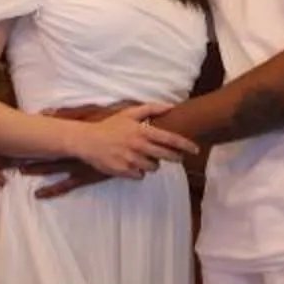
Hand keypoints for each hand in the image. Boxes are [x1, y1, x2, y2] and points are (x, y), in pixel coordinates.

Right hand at [74, 105, 199, 179]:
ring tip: (143, 157)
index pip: (170, 140)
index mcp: (142, 132)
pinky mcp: (123, 172)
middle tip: (177, 157)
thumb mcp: (129, 113)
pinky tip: (131, 164)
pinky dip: (138, 172)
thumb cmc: (109, 126)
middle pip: (166, 156)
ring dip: (152, 164)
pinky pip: (140, 176)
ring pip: (153, 168)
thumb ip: (151, 109)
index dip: (185, 145)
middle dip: (175, 158)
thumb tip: (171, 106)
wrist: (87, 141)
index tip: (196, 149)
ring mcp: (131, 160)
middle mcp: (139, 147)